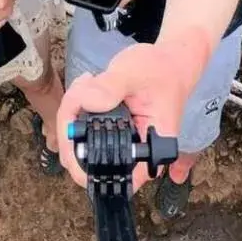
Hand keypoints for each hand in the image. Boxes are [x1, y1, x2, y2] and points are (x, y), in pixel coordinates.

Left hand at [55, 40, 195, 190]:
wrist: (170, 66)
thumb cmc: (161, 72)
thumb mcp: (135, 73)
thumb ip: (110, 88)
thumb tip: (87, 102)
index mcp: (146, 153)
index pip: (106, 175)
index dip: (79, 158)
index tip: (72, 127)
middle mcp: (132, 156)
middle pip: (81, 158)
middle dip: (72, 123)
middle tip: (84, 88)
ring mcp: (118, 146)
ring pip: (76, 143)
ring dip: (73, 111)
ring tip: (89, 83)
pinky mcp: (109, 134)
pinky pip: (80, 130)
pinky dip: (77, 108)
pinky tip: (88, 87)